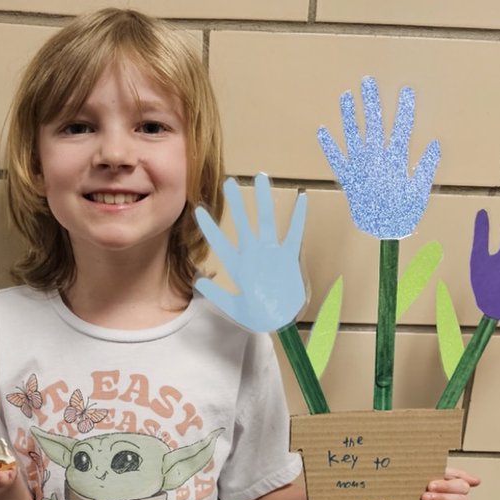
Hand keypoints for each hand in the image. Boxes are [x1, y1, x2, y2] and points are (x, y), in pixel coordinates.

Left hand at [194, 173, 306, 330]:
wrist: (280, 321)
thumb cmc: (257, 315)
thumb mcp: (234, 308)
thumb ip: (217, 294)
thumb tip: (198, 281)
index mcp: (239, 266)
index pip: (221, 243)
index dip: (210, 228)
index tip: (199, 210)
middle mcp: (254, 255)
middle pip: (243, 225)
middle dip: (236, 204)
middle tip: (228, 182)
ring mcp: (271, 254)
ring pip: (267, 222)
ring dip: (264, 201)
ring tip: (261, 178)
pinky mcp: (288, 257)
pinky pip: (294, 234)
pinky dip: (298, 218)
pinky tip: (300, 199)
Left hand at [317, 77, 439, 238]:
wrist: (381, 234)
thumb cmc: (402, 214)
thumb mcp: (419, 192)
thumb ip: (426, 168)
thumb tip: (434, 144)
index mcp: (395, 162)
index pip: (401, 129)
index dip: (404, 109)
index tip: (406, 90)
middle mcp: (375, 160)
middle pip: (373, 126)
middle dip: (370, 102)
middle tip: (367, 81)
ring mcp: (359, 168)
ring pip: (352, 137)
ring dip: (348, 116)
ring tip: (344, 96)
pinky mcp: (347, 179)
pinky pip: (336, 160)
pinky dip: (328, 146)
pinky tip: (321, 130)